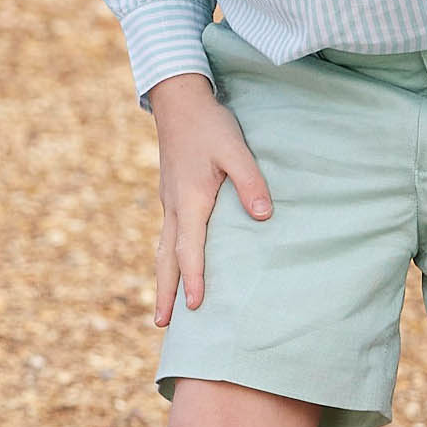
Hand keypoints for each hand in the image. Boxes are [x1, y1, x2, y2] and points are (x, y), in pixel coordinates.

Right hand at [148, 73, 271, 325]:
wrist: (178, 100)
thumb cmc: (210, 124)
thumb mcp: (236, 149)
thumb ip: (250, 182)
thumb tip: (264, 216)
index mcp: (190, 201)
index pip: (189, 250)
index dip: (193, 279)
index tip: (197, 306)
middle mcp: (174, 207)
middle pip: (166, 259)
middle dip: (165, 293)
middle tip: (163, 325)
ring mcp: (169, 203)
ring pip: (162, 250)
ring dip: (163, 280)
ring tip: (164, 308)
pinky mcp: (171, 196)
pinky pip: (166, 236)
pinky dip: (167, 259)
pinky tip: (173, 266)